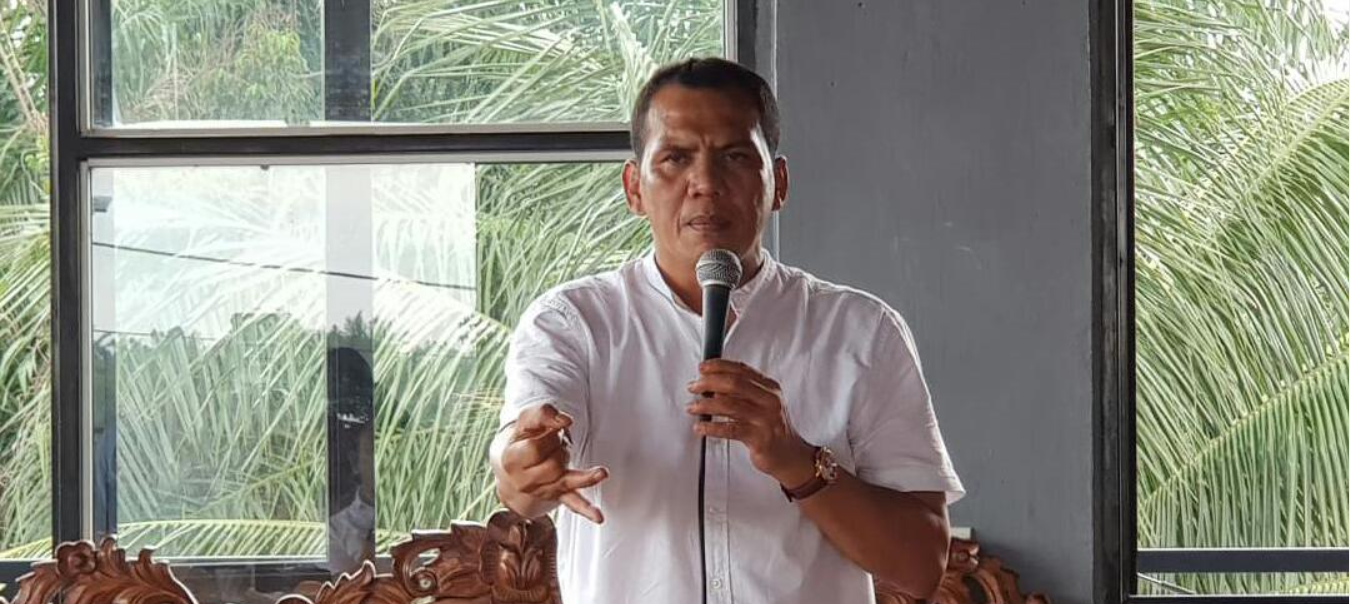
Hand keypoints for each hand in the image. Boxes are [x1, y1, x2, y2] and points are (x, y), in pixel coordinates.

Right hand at [499, 404, 608, 522]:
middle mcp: (524, 481)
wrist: (515, 465)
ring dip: (579, 467)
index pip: (535, 449)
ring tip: (600, 472)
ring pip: (567, 481)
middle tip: (558, 442)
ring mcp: (542, 490)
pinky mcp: (558, 495)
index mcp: (512, 460)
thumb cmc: (523, 438)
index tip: (553, 429)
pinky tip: (598, 517)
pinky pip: (573, 503)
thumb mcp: (526, 420)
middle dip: (561, 449)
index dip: (548, 436)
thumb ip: (543, 414)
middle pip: (553, 466)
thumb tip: (565, 421)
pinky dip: (586, 510)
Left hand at [685, 360, 816, 486]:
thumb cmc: (772, 428)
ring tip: (692, 408)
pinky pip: (729, 429)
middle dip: (708, 383)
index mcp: (770, 387)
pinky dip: (711, 427)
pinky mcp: (760, 438)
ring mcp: (766, 419)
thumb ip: (742, 392)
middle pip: (733, 383)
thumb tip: (711, 385)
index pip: (741, 369)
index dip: (719, 366)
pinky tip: (700, 427)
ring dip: (705, 405)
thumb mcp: (763, 404)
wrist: (791, 455)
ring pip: (729, 405)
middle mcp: (770, 400)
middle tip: (693, 387)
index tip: (702, 368)